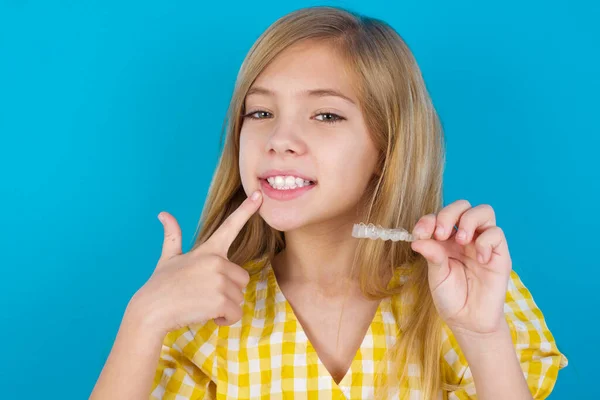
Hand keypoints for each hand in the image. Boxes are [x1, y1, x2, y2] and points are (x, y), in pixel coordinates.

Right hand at [128, 190, 262, 335]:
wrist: (150, 311)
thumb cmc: (161, 285)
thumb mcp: (168, 258)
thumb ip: (172, 236)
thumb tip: (163, 214)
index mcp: (208, 250)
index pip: (230, 226)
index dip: (246, 210)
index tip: (259, 195)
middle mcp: (217, 261)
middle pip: (242, 278)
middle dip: (228, 290)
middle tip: (204, 294)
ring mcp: (219, 280)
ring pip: (239, 297)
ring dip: (225, 306)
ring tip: (202, 304)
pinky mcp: (221, 300)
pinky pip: (235, 313)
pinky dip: (224, 319)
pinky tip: (207, 315)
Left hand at [410, 200, 511, 335]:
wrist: (469, 321)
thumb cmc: (451, 297)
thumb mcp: (436, 276)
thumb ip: (432, 255)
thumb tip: (418, 239)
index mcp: (445, 239)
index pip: (439, 216)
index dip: (428, 220)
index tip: (420, 233)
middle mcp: (464, 237)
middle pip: (462, 206)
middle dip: (449, 214)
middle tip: (441, 235)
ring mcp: (482, 243)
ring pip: (483, 211)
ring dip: (469, 220)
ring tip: (462, 241)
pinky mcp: (499, 254)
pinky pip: (497, 233)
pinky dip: (486, 241)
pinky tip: (480, 259)